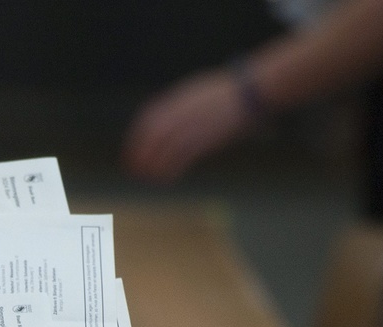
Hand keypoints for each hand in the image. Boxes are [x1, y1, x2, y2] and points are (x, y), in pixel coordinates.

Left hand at [122, 68, 254, 183]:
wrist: (252, 91)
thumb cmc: (225, 94)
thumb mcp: (196, 93)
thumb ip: (178, 106)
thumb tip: (162, 122)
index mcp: (179, 98)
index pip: (148, 119)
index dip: (136, 138)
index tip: (130, 152)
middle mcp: (183, 110)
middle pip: (153, 135)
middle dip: (139, 154)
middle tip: (133, 170)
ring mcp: (195, 123)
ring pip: (166, 148)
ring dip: (154, 165)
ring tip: (148, 178)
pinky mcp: (208, 136)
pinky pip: (184, 156)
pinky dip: (172, 169)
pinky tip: (166, 179)